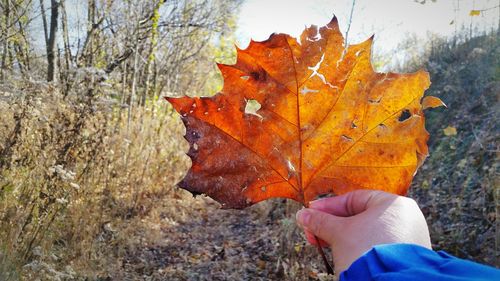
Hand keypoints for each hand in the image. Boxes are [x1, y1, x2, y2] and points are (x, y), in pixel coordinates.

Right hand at [296, 190, 431, 273]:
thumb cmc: (367, 252)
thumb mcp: (338, 233)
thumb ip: (320, 221)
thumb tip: (303, 215)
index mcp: (393, 204)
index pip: (354, 198)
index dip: (329, 206)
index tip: (311, 212)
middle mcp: (405, 219)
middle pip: (359, 216)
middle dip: (332, 225)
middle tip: (313, 231)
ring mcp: (408, 239)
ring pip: (367, 232)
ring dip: (341, 237)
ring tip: (323, 245)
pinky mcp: (405, 258)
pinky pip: (376, 246)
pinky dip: (358, 248)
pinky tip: (342, 254)